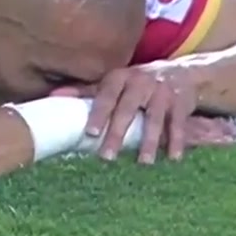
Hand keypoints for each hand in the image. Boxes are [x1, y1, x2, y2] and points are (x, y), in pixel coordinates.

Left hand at [68, 61, 214, 162]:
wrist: (181, 72)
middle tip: (107, 157)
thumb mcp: (113, 82)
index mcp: (119, 77)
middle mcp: (141, 81)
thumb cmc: (136, 83)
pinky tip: (174, 157)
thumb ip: (85, 91)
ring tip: (143, 163)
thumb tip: (53, 97)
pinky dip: (177, 141)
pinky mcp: (182, 102)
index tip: (89, 134)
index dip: (97, 114)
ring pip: (155, 119)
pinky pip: (179, 124)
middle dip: (118, 133)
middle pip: (127, 110)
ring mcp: (163, 92)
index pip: (105, 96)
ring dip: (150, 142)